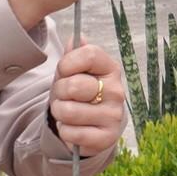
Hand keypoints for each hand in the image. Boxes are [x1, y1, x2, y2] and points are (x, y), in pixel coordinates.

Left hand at [46, 43, 126, 158]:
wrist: (92, 127)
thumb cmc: (80, 94)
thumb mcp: (74, 72)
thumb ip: (74, 54)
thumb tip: (76, 37)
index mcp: (111, 69)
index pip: (89, 54)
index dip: (67, 63)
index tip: (65, 71)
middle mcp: (117, 90)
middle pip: (74, 85)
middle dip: (59, 92)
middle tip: (65, 97)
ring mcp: (114, 115)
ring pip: (68, 111)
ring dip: (60, 113)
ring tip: (68, 113)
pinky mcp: (107, 138)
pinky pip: (71, 133)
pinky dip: (65, 131)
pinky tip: (73, 128)